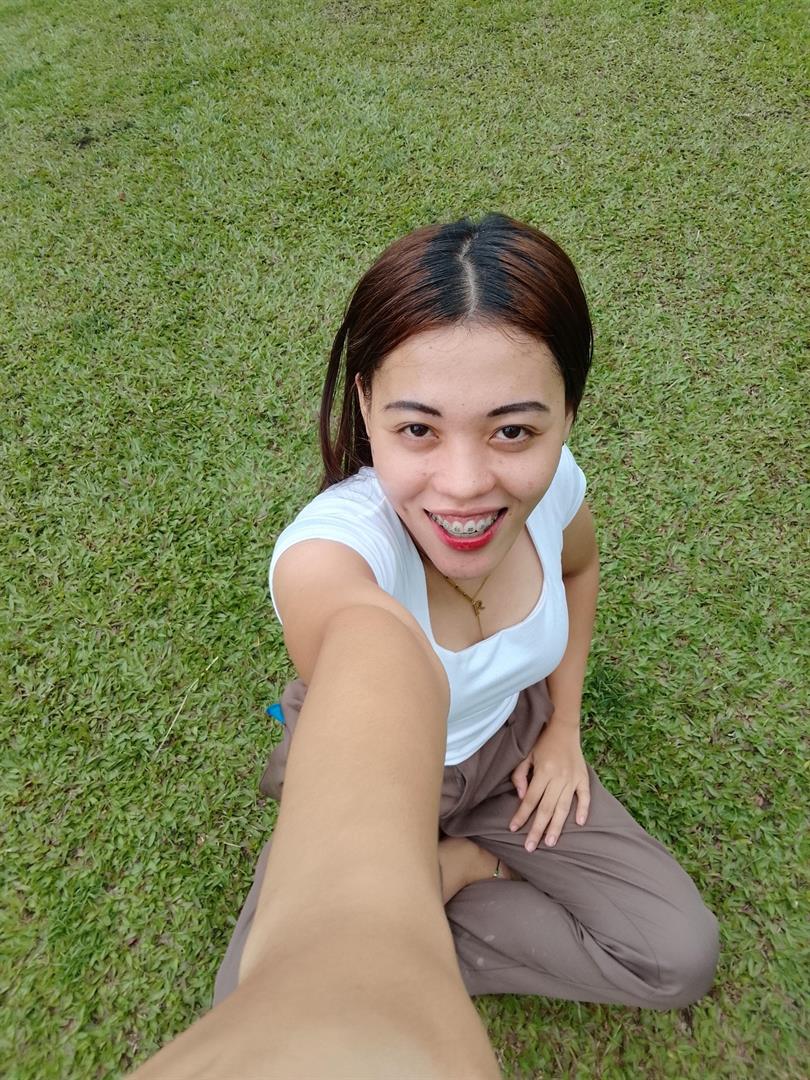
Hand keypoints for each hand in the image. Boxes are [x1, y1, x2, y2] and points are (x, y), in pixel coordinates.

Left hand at [508, 722, 589, 850]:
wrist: (563, 726)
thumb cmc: (541, 742)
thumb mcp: (525, 755)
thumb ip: (520, 776)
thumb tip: (522, 798)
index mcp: (543, 771)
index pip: (530, 799)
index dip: (521, 815)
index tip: (514, 829)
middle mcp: (559, 777)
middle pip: (546, 808)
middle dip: (537, 829)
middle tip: (530, 847)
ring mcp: (573, 778)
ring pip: (564, 807)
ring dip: (557, 826)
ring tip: (550, 843)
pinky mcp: (583, 777)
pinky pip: (585, 796)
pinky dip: (583, 809)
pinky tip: (579, 823)